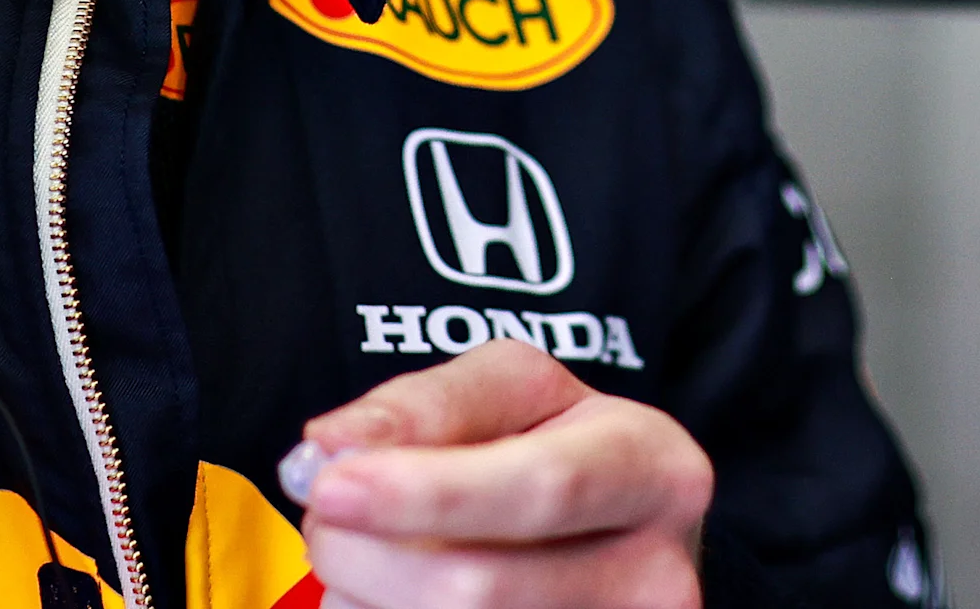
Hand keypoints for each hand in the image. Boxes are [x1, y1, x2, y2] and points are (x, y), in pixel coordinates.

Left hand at [290, 340, 711, 608]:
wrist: (614, 535)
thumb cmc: (558, 450)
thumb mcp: (517, 390)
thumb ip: (428, 404)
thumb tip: (330, 449)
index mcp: (656, 473)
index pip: (542, 489)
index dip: (430, 493)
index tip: (332, 486)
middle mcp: (654, 579)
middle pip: (476, 588)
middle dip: (364, 550)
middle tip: (324, 510)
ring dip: (361, 596)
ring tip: (368, 552)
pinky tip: (390, 596)